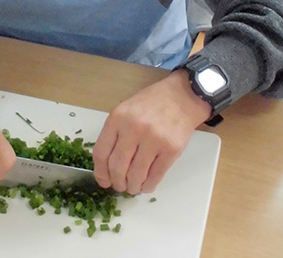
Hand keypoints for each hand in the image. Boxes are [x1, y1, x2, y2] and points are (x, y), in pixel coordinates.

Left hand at [92, 71, 210, 194]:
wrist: (182, 96)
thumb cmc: (151, 104)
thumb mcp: (125, 110)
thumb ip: (115, 133)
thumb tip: (107, 166)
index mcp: (118, 118)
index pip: (101, 153)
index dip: (101, 173)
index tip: (104, 181)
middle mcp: (133, 128)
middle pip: (117, 167)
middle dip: (117, 183)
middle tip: (120, 186)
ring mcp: (153, 139)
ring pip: (136, 175)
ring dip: (133, 187)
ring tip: (133, 187)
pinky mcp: (171, 149)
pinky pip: (156, 176)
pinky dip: (149, 186)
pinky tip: (146, 185)